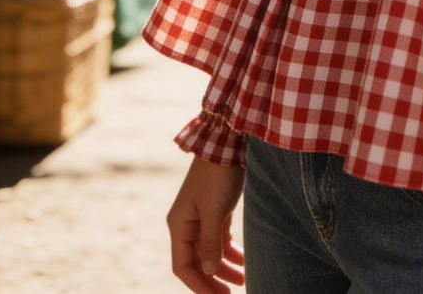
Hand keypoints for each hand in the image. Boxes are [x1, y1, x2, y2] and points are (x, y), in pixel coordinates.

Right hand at [167, 154, 245, 291]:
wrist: (227, 142)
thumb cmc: (217, 175)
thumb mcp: (213, 211)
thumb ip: (209, 243)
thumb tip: (207, 272)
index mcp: (179, 224)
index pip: (183, 266)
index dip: (198, 285)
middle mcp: (187, 224)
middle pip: (196, 263)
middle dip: (212, 281)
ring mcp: (201, 217)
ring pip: (210, 253)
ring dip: (224, 269)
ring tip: (243, 282)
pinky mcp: (216, 211)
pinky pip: (220, 240)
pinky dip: (231, 253)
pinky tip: (244, 263)